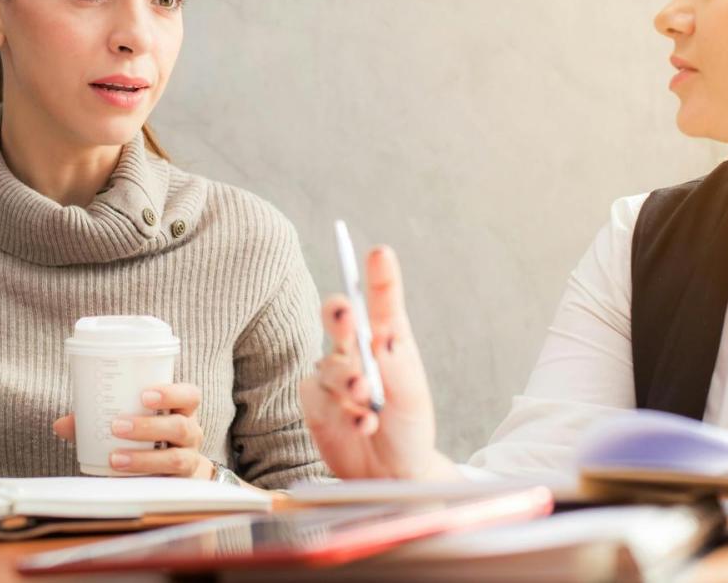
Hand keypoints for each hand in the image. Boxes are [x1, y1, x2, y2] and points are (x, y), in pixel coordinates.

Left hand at [52, 383, 212, 477]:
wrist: (172, 473)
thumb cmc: (148, 438)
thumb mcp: (132, 421)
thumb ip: (98, 420)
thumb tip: (61, 424)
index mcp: (182, 411)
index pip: (190, 396)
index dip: (172, 393)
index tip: (144, 395)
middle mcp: (191, 434)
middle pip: (180, 427)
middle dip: (148, 427)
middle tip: (117, 426)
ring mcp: (189, 461)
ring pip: (176, 459)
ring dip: (143, 458)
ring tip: (115, 458)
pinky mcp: (179, 486)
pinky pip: (167, 485)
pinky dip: (143, 481)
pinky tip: (120, 479)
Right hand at [299, 245, 458, 480]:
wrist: (391, 474)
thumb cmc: (407, 428)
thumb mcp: (412, 397)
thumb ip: (397, 366)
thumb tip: (382, 335)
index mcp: (388, 340)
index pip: (382, 303)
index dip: (380, 277)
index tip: (380, 254)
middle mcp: (356, 351)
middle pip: (339, 317)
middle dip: (340, 314)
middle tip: (347, 317)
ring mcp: (333, 375)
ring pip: (330, 364)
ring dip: (348, 380)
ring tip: (367, 399)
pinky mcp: (315, 402)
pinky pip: (319, 397)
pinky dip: (343, 411)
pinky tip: (362, 424)